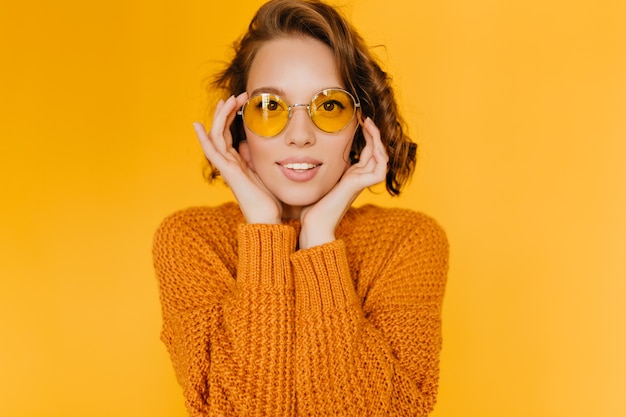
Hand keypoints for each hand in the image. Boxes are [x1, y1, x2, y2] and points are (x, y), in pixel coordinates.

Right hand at [193, 94, 282, 223]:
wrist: (268, 218)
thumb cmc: (268, 200)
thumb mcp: (263, 173)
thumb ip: (254, 159)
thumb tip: (246, 146)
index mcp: (237, 162)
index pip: (229, 134)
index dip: (232, 116)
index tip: (242, 100)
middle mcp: (229, 163)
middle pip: (221, 131)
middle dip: (227, 111)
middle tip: (238, 94)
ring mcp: (226, 167)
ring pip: (216, 136)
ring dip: (221, 116)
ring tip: (229, 99)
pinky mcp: (228, 172)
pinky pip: (212, 152)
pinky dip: (203, 138)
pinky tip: (198, 125)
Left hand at [299, 117, 388, 248]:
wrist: (312, 225)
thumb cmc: (310, 207)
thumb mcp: (314, 179)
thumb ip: (317, 167)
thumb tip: (303, 152)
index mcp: (350, 176)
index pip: (367, 152)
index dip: (366, 136)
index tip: (358, 119)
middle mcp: (358, 179)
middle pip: (376, 151)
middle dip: (373, 133)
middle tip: (365, 118)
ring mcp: (360, 183)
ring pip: (382, 158)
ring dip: (377, 139)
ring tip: (368, 124)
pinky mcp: (358, 186)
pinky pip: (380, 170)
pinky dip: (380, 155)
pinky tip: (370, 141)